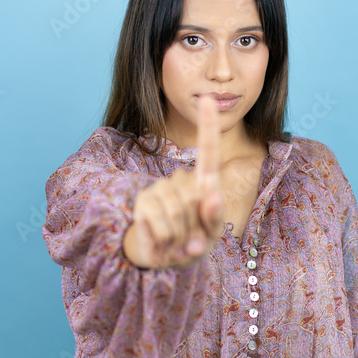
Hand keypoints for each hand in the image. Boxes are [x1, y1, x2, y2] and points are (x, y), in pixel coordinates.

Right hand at [123, 94, 224, 269]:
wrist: (164, 258)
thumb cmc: (194, 242)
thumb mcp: (211, 234)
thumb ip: (214, 218)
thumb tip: (209, 196)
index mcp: (203, 183)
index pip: (208, 151)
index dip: (208, 126)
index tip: (209, 99)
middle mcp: (181, 180)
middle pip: (196, 199)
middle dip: (197, 227)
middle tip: (191, 238)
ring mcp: (159, 188)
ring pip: (179, 213)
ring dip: (182, 238)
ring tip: (178, 242)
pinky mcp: (143, 202)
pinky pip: (163, 226)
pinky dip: (168, 244)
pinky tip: (164, 244)